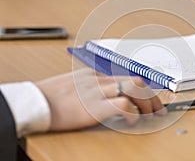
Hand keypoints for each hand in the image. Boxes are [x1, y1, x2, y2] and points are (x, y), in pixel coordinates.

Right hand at [35, 68, 166, 130]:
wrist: (33, 103)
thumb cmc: (50, 98)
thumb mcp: (74, 86)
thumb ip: (92, 88)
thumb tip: (109, 96)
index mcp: (95, 75)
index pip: (127, 76)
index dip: (145, 88)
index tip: (153, 98)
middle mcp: (99, 80)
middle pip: (136, 80)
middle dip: (152, 95)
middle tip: (158, 109)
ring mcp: (97, 91)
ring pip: (134, 88)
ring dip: (148, 102)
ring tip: (151, 115)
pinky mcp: (93, 106)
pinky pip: (122, 105)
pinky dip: (133, 113)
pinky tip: (132, 121)